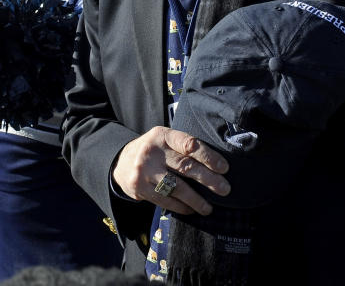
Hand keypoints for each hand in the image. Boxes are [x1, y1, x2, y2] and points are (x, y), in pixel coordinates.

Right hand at [112, 126, 228, 215]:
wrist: (119, 162)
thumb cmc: (152, 150)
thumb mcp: (163, 139)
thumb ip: (183, 146)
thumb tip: (216, 163)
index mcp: (162, 135)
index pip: (189, 145)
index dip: (209, 156)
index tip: (224, 168)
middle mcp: (152, 152)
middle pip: (185, 167)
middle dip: (209, 180)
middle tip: (225, 189)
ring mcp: (144, 171)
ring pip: (177, 188)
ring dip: (196, 200)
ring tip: (209, 207)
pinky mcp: (140, 188)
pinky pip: (166, 200)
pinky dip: (182, 207)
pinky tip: (191, 209)